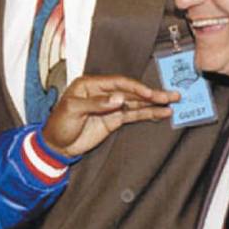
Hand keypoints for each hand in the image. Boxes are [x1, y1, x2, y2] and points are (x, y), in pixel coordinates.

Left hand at [42, 75, 177, 157]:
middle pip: (131, 92)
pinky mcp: (113, 119)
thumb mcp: (73, 110)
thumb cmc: (58, 124)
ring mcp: (110, 106)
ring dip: (154, 104)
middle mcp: (103, 93)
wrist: (56, 146)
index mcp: (90, 84)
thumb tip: (119, 98)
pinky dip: (147, 114)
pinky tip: (161, 113)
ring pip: (136, 103)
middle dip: (151, 94)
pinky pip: (133, 115)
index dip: (135, 88)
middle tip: (171, 95)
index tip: (150, 94)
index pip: (118, 83)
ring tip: (172, 103)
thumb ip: (96, 104)